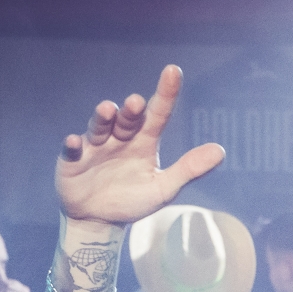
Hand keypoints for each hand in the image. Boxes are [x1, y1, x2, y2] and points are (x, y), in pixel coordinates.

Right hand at [55, 65, 223, 227]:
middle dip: (131, 110)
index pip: (158, 114)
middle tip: (137, 102)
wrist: (99, 220)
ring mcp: (95, 146)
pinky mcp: (73, 160)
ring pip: (99, 127)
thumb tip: (220, 151)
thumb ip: (189, 169)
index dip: (166, 93)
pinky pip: (72, 150)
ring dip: (102, 118)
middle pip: (127, 119)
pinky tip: (74, 142)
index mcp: (144, 141)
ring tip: (108, 111)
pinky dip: (72, 146)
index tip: (173, 71)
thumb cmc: (133, 200)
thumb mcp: (163, 188)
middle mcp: (120, 137)